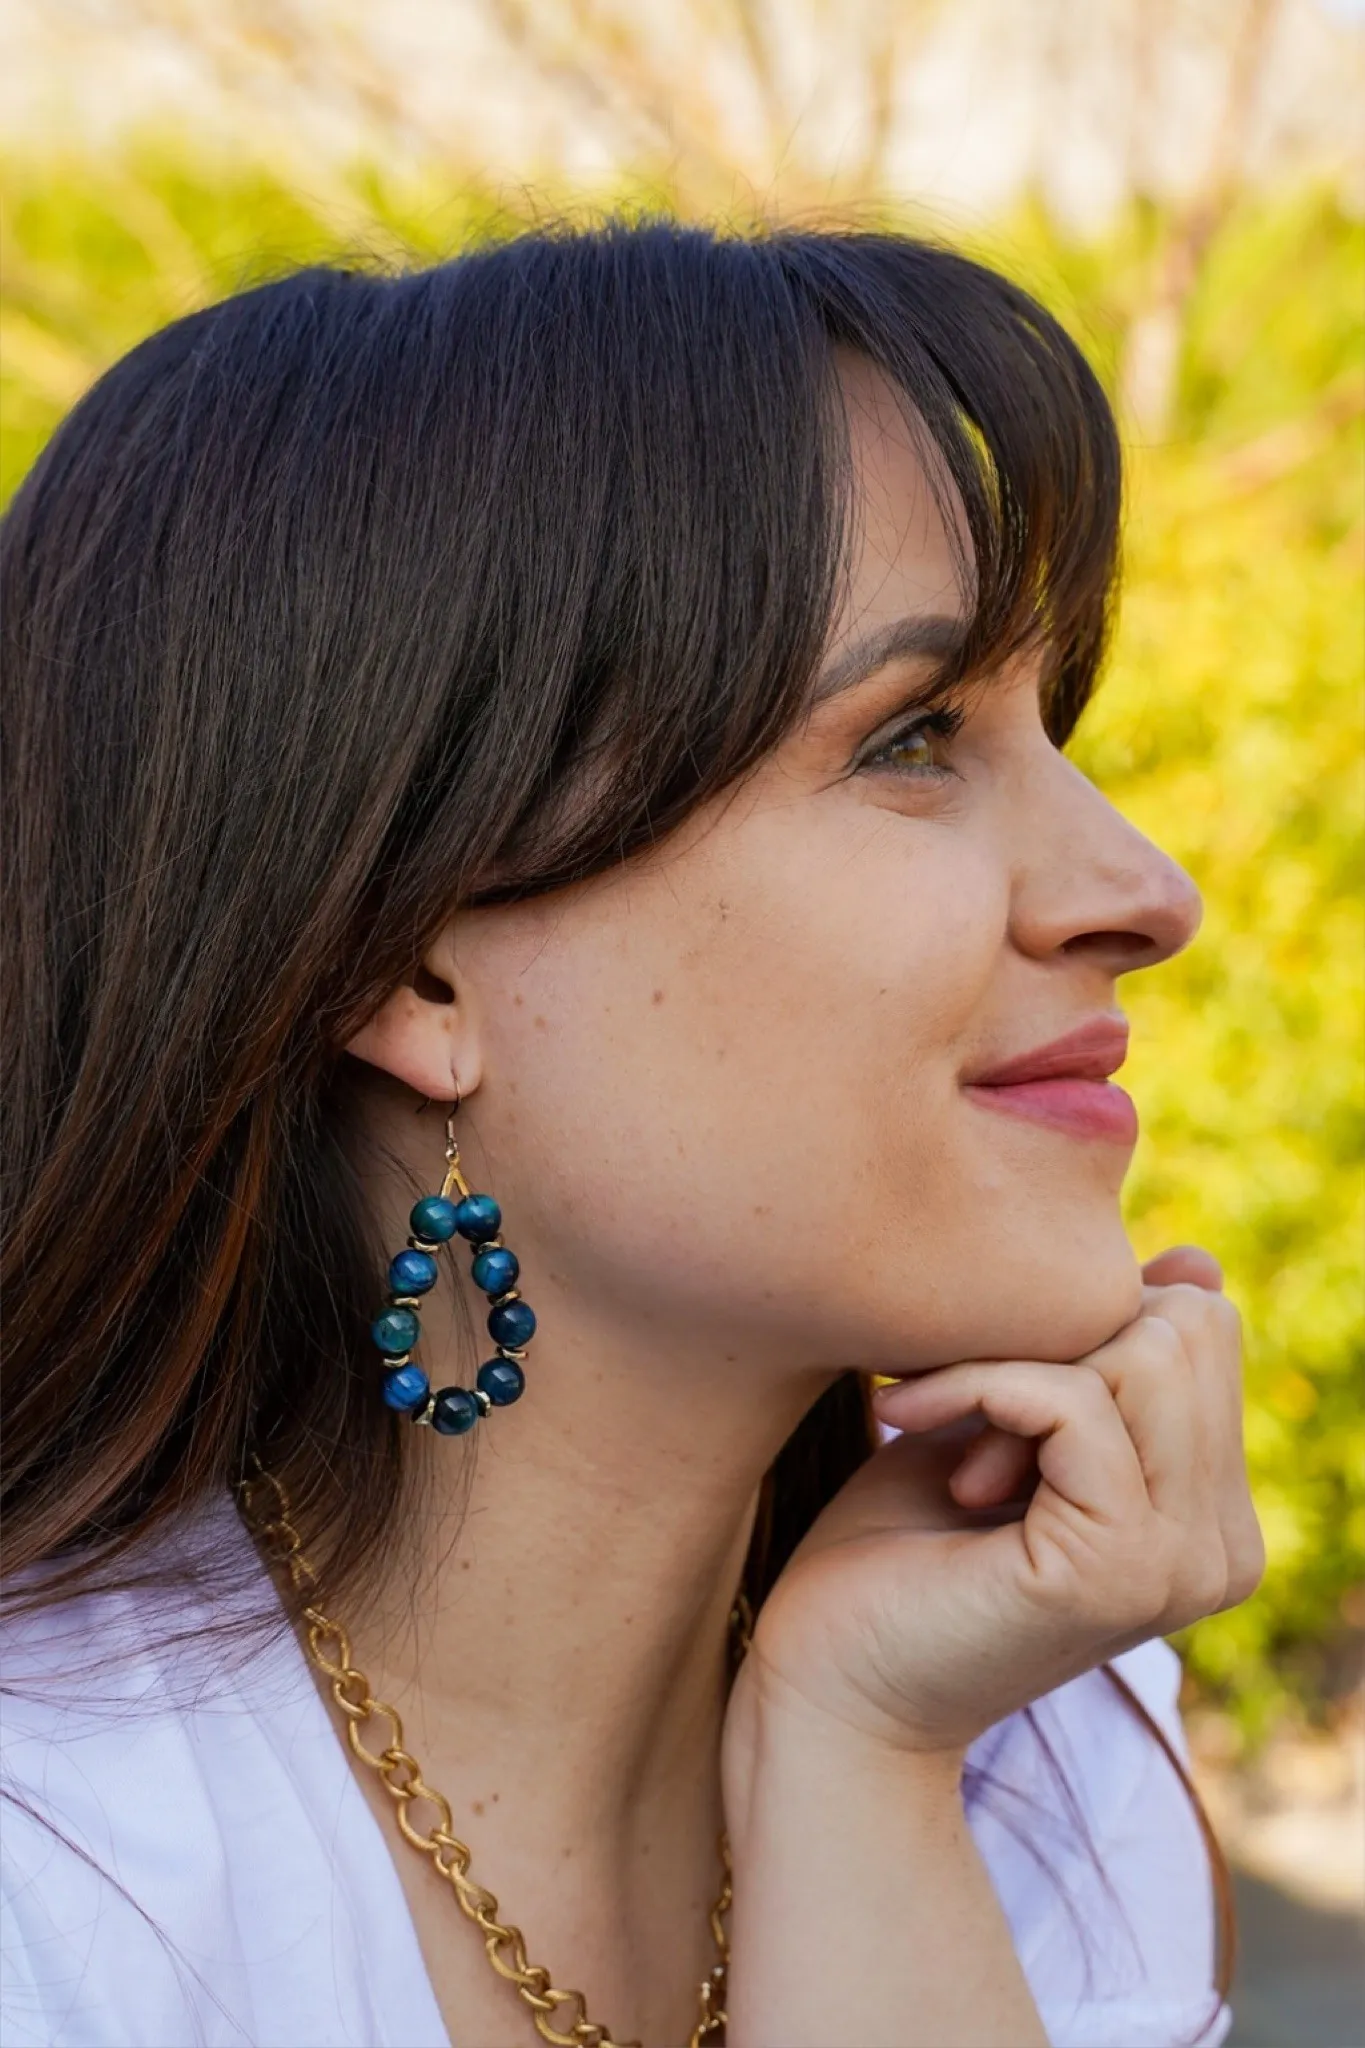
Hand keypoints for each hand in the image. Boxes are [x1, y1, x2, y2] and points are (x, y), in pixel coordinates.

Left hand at [726, 1245, 1263, 1759]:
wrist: (827, 1687)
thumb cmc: (897, 1552)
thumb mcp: (1010, 1423)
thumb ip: (1100, 1356)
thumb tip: (1198, 1261)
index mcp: (1212, 1515)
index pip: (1204, 1329)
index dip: (1085, 1330)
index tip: (990, 1403)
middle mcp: (1224, 1546)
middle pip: (1187, 1330)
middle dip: (1061, 1342)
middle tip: (968, 1427)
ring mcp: (1182, 1564)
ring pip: (1145, 1353)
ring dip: (1015, 1367)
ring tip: (951, 1448)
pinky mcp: (1117, 1568)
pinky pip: (1071, 1400)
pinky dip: (972, 1384)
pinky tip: (900, 1421)